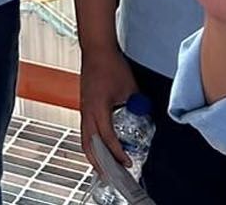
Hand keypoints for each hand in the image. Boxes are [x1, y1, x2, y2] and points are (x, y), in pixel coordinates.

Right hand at [79, 44, 139, 170]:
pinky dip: (92, 143)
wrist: (96, 50)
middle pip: (91, 145)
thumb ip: (136, 104)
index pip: (107, 138)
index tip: (127, 162)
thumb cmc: (111, 65)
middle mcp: (87, 112)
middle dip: (101, 163)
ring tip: (103, 167)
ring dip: (94, 155)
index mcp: (98, 109)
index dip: (117, 153)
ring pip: (86, 140)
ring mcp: (83, 110)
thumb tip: (142, 115)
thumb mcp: (129, 87)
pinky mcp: (84, 106)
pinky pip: (85, 131)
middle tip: (111, 175)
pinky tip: (99, 147)